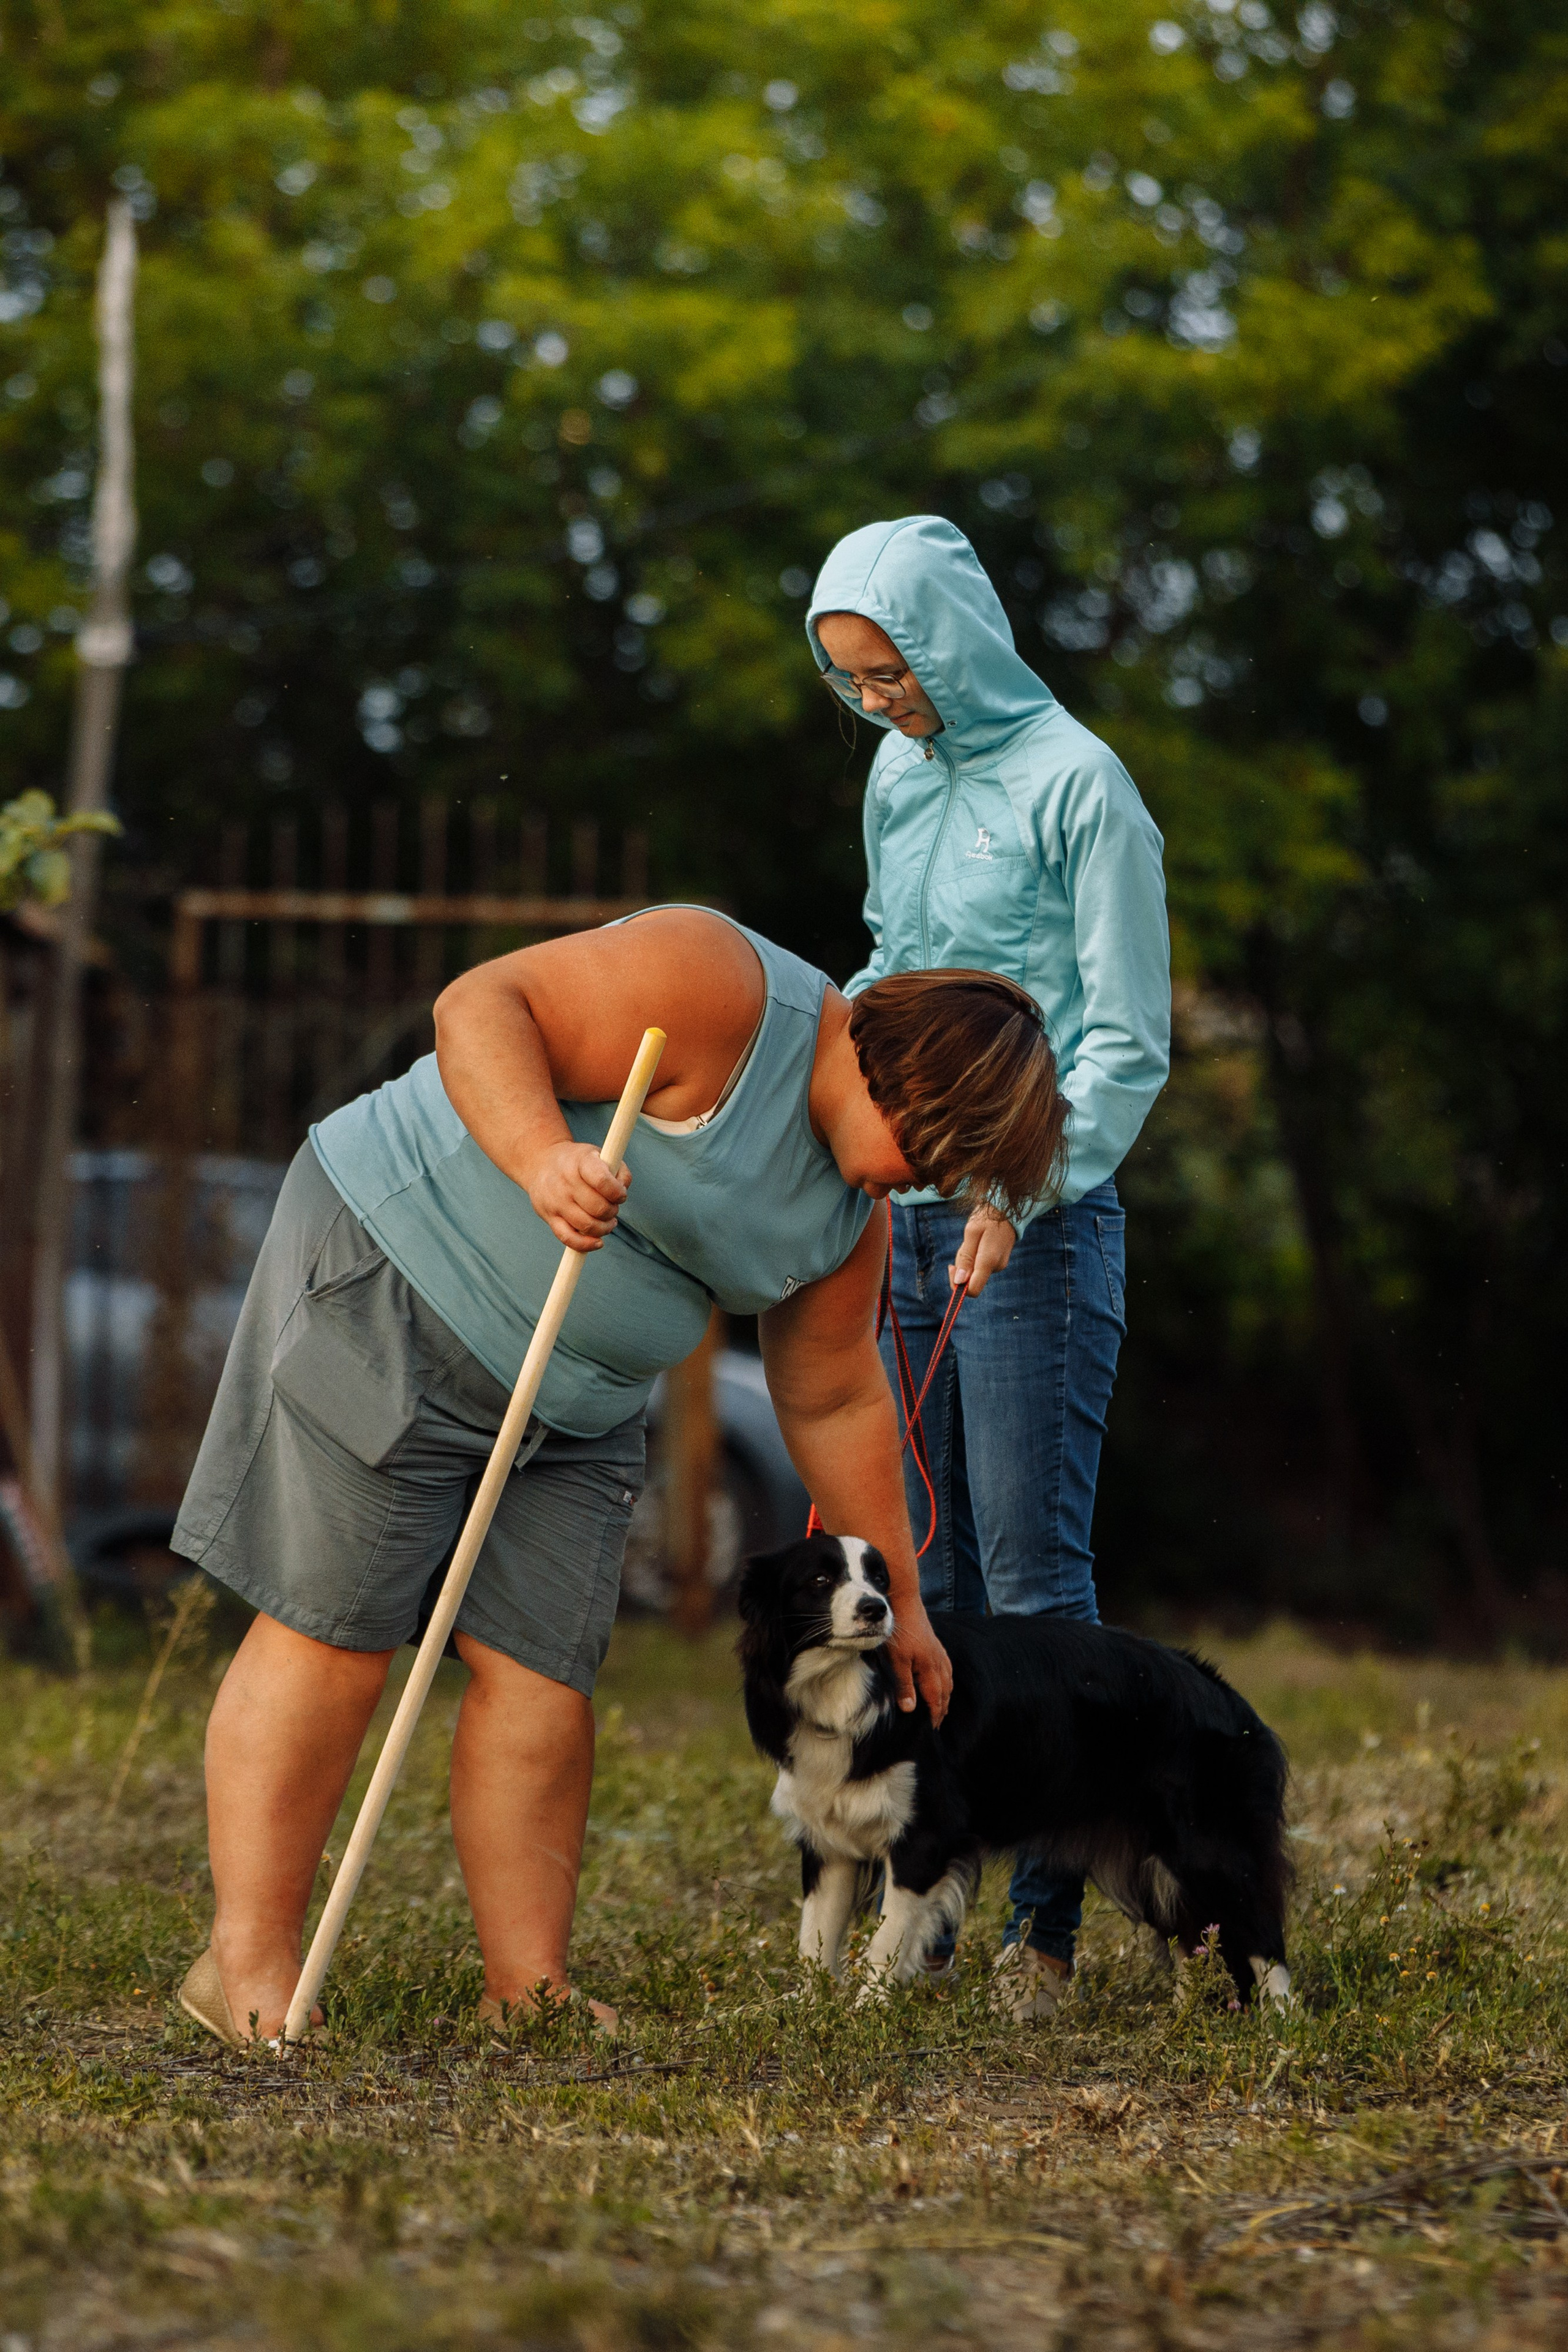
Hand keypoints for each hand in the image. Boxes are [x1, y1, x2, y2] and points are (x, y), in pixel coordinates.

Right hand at [523, 1139, 627, 1250]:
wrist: (541, 1164)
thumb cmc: (577, 1163)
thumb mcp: (599, 1155)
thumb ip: (618, 1170)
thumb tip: (623, 1190)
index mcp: (581, 1162)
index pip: (602, 1181)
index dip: (617, 1192)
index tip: (620, 1195)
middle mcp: (566, 1182)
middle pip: (598, 1207)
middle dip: (612, 1211)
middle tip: (612, 1208)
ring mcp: (556, 1201)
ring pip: (587, 1225)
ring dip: (604, 1228)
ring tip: (608, 1221)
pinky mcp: (549, 1217)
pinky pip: (569, 1238)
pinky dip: (586, 1245)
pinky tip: (598, 1242)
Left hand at [887, 1598, 951, 1725]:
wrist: (905, 1602)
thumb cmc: (899, 1631)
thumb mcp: (896, 1661)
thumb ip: (905, 1685)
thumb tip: (911, 1709)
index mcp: (929, 1668)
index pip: (935, 1697)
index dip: (935, 1713)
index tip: (934, 1727)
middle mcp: (938, 1661)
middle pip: (945, 1690)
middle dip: (943, 1707)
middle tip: (939, 1721)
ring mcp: (938, 1651)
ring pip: (948, 1678)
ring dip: (946, 1694)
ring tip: (944, 1705)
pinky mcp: (935, 1643)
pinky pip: (946, 1666)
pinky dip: (947, 1678)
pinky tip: (943, 1677)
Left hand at [951, 1205, 1015, 1297]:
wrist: (1007, 1208)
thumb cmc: (987, 1217)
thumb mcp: (972, 1232)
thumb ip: (966, 1257)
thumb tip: (959, 1281)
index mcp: (989, 1261)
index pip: (973, 1290)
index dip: (958, 1285)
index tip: (951, 1267)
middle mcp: (996, 1267)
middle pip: (971, 1280)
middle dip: (961, 1266)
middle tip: (965, 1243)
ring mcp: (999, 1265)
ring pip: (974, 1271)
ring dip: (967, 1259)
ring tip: (973, 1239)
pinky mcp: (998, 1261)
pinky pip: (980, 1264)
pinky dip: (974, 1256)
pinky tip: (979, 1241)